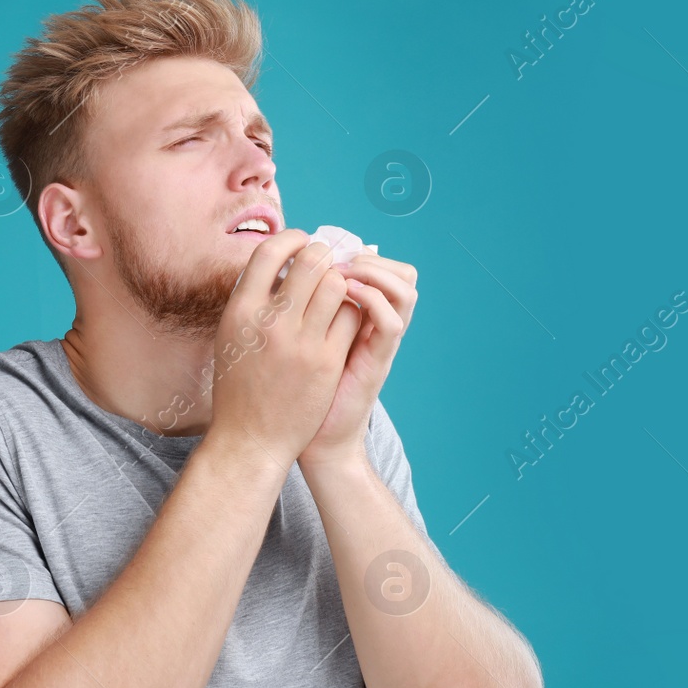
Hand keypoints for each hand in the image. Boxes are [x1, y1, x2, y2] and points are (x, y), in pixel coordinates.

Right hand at [208, 229, 362, 466]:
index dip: (291, 239)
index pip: (269, 253)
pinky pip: (350, 316)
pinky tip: (343, 317)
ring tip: (336, 290)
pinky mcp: (326, 362)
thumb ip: (251, 300)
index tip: (302, 242)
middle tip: (327, 262)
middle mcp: (269, 322)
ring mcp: (301, 342)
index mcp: (240, 311)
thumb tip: (281, 264)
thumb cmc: (238, 386)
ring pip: (336, 284)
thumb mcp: (230, 336)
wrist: (250, 440)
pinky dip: (350, 310)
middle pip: (310, 261)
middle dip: (323, 255)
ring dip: (340, 281)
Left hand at [297, 251, 418, 471]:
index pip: (383, 267)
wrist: (298, 439)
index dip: (359, 250)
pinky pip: (392, 322)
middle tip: (335, 258)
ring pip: (406, 289)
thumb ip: (296, 306)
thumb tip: (281, 266)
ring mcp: (380, 345)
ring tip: (342, 272)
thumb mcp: (291, 338)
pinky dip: (372, 300)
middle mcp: (377, 327)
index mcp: (360, 317)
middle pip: (403, 273)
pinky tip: (344, 294)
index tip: (325, 248)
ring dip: (374, 271)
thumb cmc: (286, 388)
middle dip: (368, 256)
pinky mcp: (377, 364)